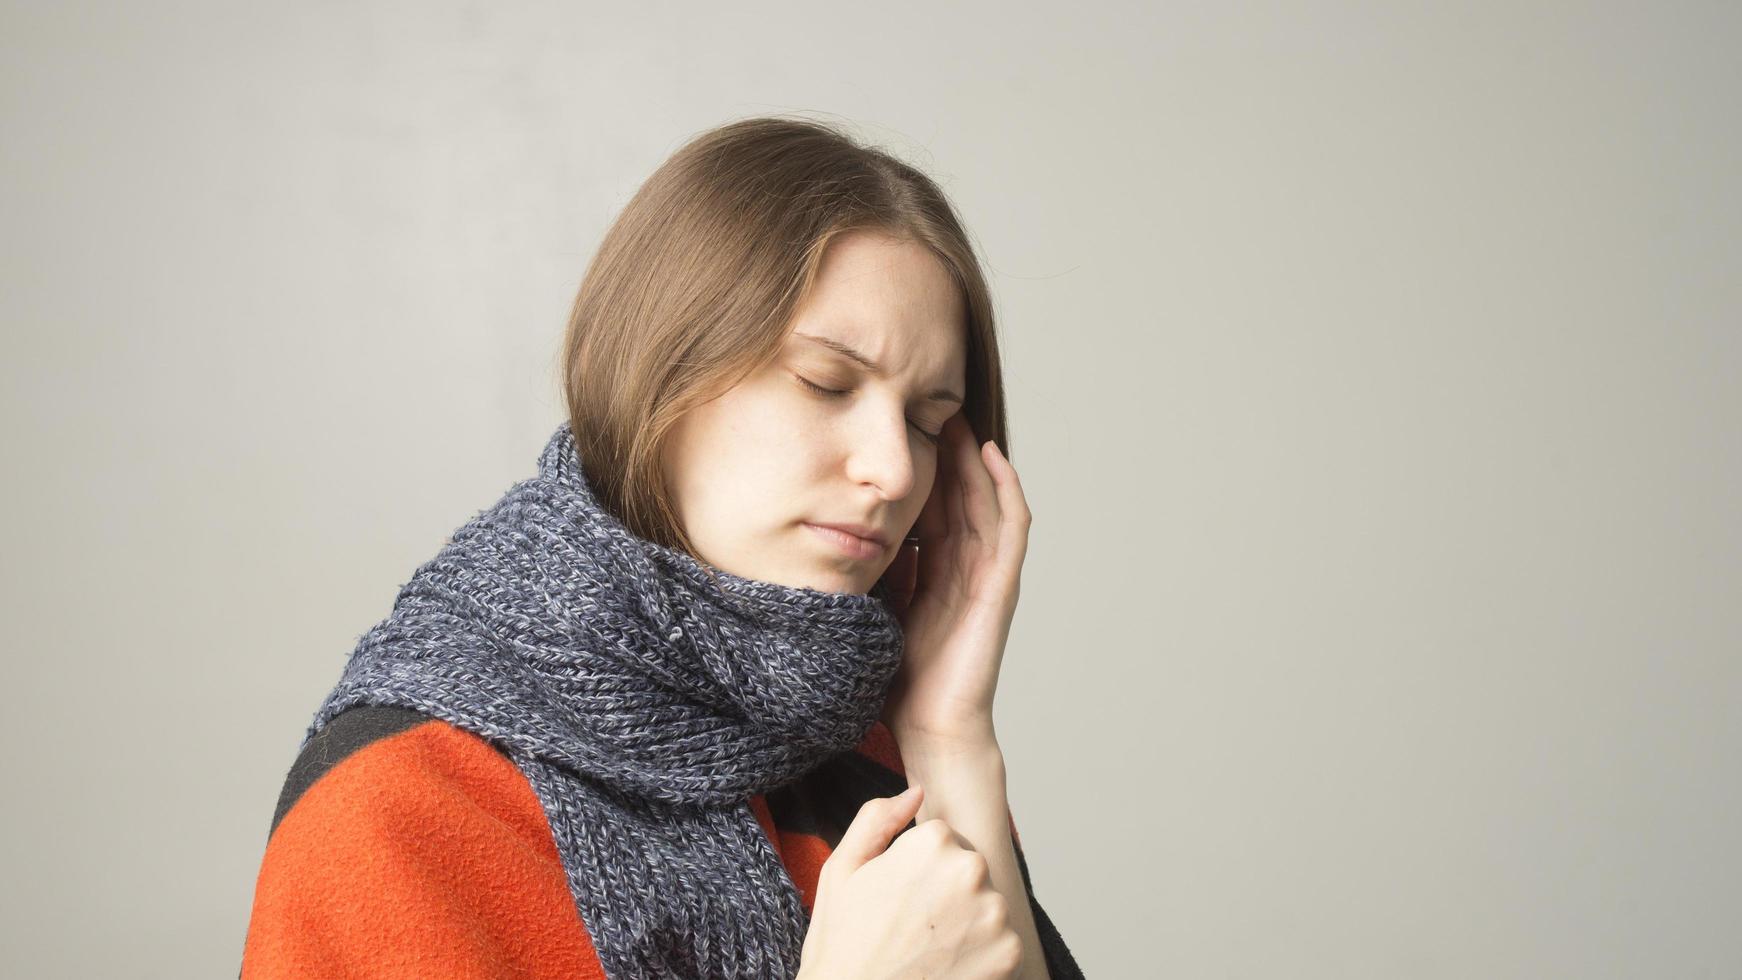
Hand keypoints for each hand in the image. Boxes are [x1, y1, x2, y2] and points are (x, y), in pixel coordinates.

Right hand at [796, 784, 1023, 979]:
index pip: (943, 840)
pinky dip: (981, 954)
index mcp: (932, 843)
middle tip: (912, 926)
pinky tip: (948, 967)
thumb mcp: (842, 870)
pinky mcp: (1009, 952)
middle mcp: (971, 870)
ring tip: (928, 948)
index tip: (900, 899)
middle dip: (946, 892)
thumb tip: (916, 793)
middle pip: (968, 869)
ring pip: (986, 904)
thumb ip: (877, 819)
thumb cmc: (843, 945)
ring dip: (966, 922)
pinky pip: (1001, 940)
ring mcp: (994, 913)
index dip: (918, 870)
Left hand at [875, 412, 1031, 749]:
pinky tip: (990, 454)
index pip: (934, 505)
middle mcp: (967, 567)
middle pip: (962, 492)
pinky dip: (1004, 487)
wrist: (930, 728)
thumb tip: (831, 534)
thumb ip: (868, 573)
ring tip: (958, 416)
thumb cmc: (901, 682)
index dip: (922, 466)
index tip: (898, 430)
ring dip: (976, 457)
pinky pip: (1011, 525)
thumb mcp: (874, 608)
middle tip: (930, 404)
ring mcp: (988, 574)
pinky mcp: (1001, 585)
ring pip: (987, 499)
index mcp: (938, 571)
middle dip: (949, 449)